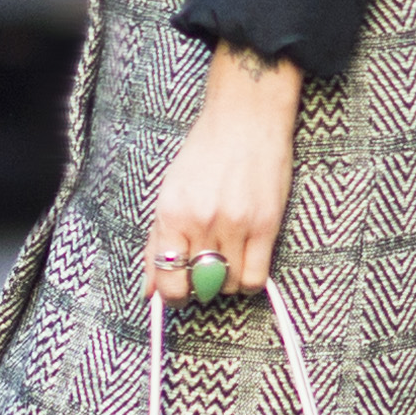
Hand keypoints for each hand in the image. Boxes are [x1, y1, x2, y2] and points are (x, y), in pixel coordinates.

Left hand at [145, 43, 302, 300]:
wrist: (245, 119)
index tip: (181, 292)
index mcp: (171, 214)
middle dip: (201, 288)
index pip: (168, 279)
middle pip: (200, 287)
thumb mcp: (170, 194)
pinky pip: (255, 278)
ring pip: (228, 285)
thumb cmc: (205, 154)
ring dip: (227, 281)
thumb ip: (156, 244)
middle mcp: (201, 222)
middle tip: (206, 273)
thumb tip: (149, 293)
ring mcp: (234, 224)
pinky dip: (249, 281)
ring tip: (229, 257)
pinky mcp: (266, 225)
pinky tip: (247, 261)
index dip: (174, 296)